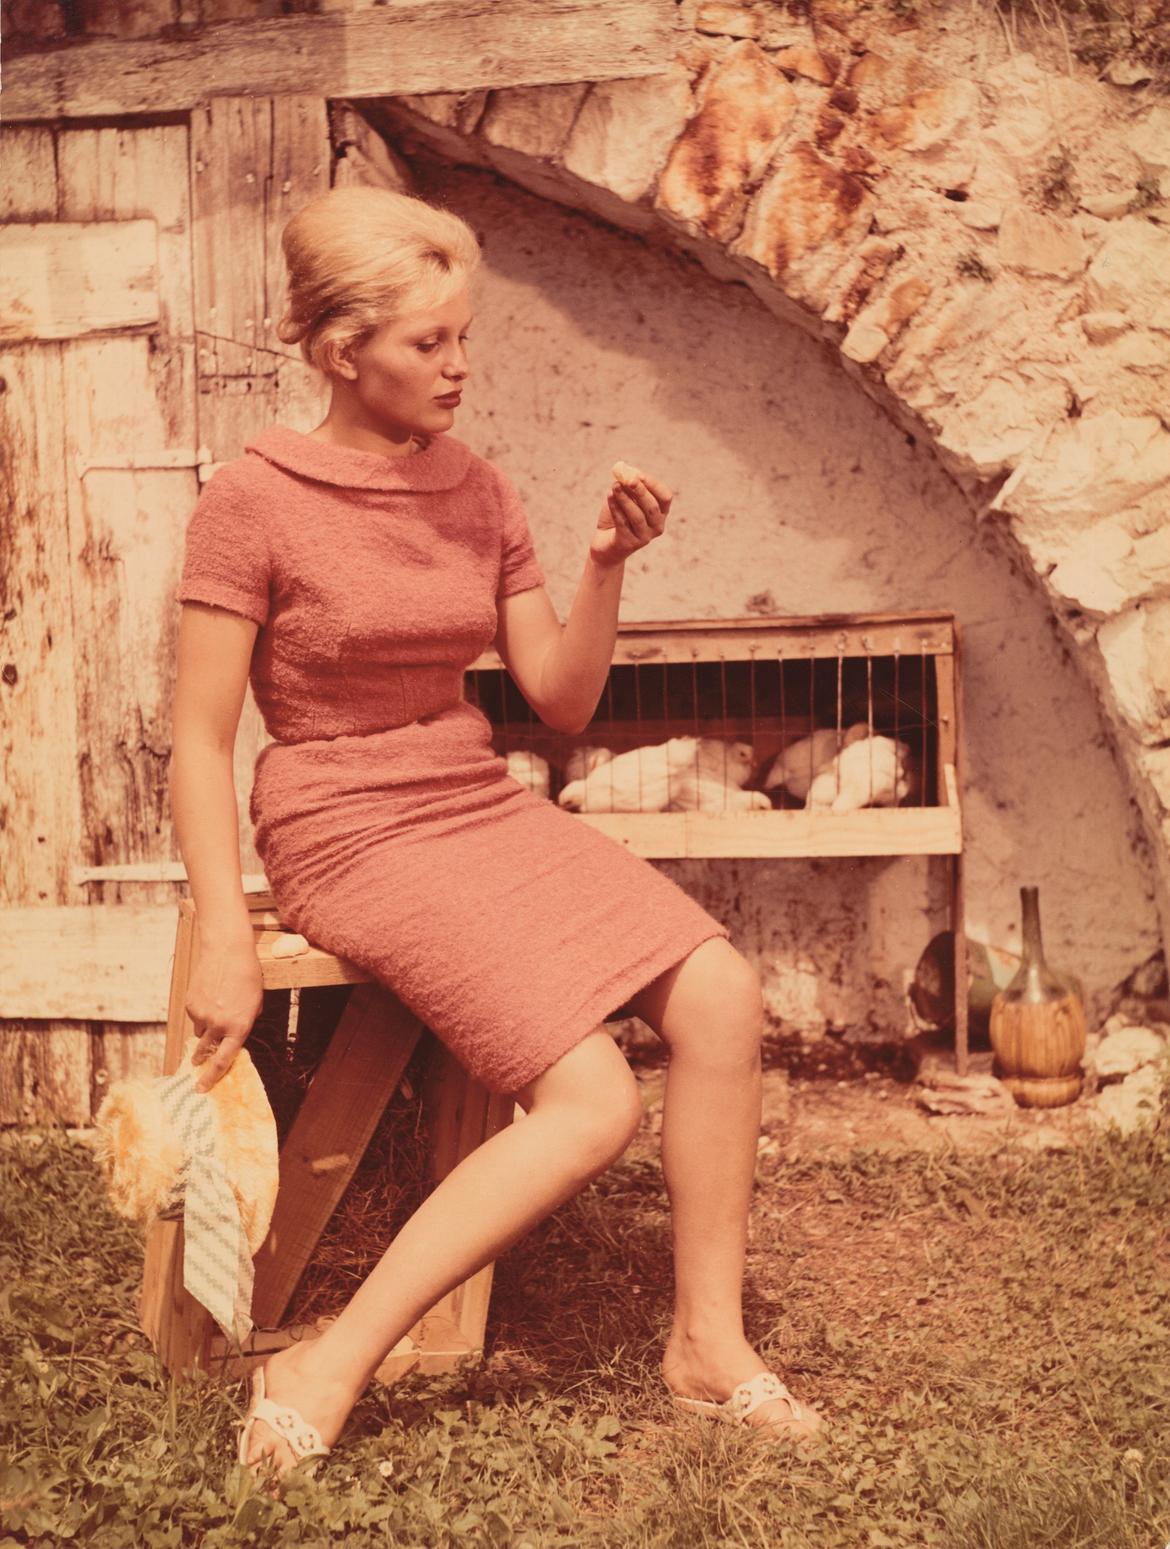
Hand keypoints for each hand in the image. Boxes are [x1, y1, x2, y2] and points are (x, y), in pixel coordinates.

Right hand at [186, 938, 263, 1091]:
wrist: (227, 952)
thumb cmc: (248, 975)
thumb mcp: (255, 1002)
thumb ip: (246, 1020)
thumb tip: (236, 1033)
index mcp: (239, 1027)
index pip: (224, 1060)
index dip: (212, 1077)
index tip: (203, 1088)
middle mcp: (219, 1025)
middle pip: (206, 1051)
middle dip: (200, 1059)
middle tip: (196, 1065)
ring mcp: (202, 1015)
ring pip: (199, 1032)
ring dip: (204, 1029)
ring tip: (213, 1011)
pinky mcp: (190, 1004)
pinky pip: (194, 1016)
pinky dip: (200, 1011)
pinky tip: (209, 995)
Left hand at [590, 460, 672, 567]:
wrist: (605, 544)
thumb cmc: (618, 517)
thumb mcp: (624, 498)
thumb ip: (627, 485)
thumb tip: (626, 470)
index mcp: (661, 513)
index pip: (665, 497)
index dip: (653, 484)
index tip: (638, 474)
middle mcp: (657, 526)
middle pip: (652, 507)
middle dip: (640, 491)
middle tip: (628, 479)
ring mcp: (644, 537)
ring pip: (637, 516)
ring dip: (625, 499)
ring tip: (614, 486)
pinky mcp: (629, 544)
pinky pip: (622, 523)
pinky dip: (615, 507)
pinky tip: (609, 496)